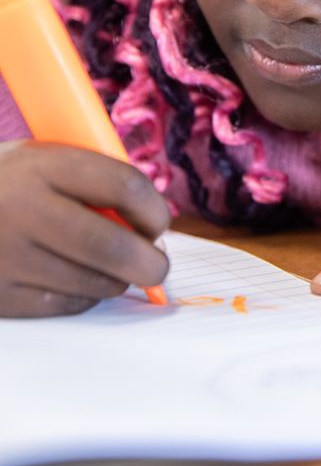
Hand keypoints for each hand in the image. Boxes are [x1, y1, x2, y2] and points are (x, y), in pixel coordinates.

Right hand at [0, 140, 169, 316]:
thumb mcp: (39, 160)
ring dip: (116, 280)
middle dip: (148, 262)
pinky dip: (84, 297)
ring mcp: (6, 256)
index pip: (119, 184)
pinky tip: (80, 282)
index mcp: (39, 164)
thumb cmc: (5, 184)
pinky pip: (63, 305)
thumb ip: (90, 181)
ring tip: (116, 269)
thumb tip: (148, 223)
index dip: (152, 208)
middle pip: (109, 246)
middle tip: (158, 266)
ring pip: (90, 282)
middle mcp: (21, 209)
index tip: (160, 222)